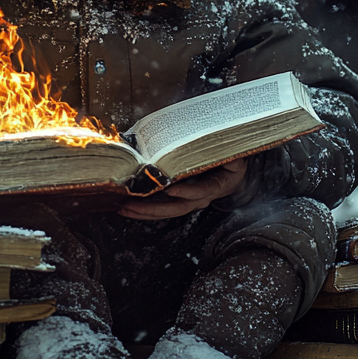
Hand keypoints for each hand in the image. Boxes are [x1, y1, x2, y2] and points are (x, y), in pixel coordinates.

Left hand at [117, 157, 247, 220]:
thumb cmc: (231, 163)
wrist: (233, 176)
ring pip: (166, 212)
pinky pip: (163, 208)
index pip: (200, 191)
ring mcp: (190, 202)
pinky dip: (146, 209)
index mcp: (214, 186)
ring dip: (144, 212)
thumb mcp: (233, 157)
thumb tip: (219, 146)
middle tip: (131, 206)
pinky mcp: (181, 201)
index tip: (171, 189)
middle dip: (152, 209)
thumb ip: (226, 154)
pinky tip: (130, 206)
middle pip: (176, 208)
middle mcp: (200, 198)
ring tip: (124, 209)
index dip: (186, 191)